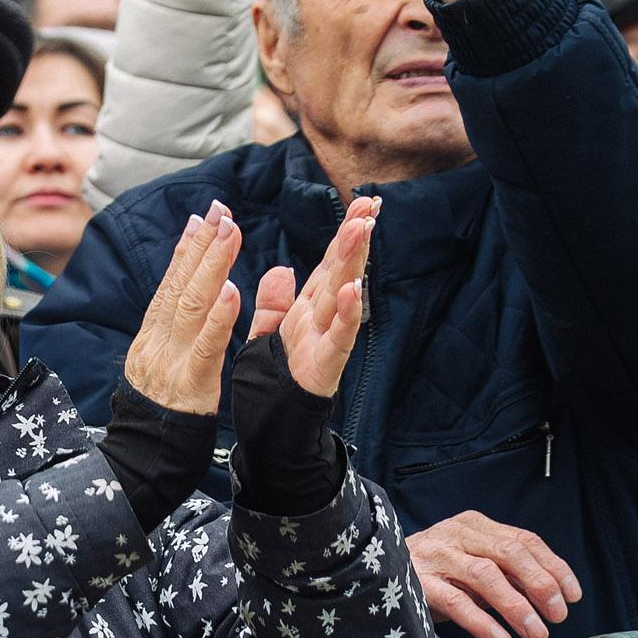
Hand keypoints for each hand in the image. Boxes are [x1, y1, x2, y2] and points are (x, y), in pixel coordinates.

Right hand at [123, 202, 246, 415]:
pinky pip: (206, 346)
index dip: (188, 247)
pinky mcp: (191, 381)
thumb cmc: (160, 405)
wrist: (143, 451)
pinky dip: (218, 317)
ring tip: (229, 233)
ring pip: (192, 305)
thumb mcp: (158, 357)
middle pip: (182, 284)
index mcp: (154, 332)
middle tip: (220, 211)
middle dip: (203, 244)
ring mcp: (172, 358)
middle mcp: (159, 338)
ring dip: (212, 265)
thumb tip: (179, 286)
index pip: (172, 282)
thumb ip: (170, 323)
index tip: (202, 216)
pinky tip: (231, 291)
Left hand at [246, 195, 376, 398]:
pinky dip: (347, 315)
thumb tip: (282, 268)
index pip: (328, 266)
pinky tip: (355, 290)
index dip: (343, 237)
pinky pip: (337, 340)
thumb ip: (274, 303)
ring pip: (342, 298)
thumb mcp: (267, 335)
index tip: (361, 205)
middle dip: (354, 239)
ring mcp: (325, 344)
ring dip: (352, 264)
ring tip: (362, 230)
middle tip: (370, 205)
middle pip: (339, 274)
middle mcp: (320, 323)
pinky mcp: (324, 369)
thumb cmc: (272, 385)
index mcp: (305, 312)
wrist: (272, 433)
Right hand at [406, 510, 581, 637]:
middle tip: (558, 615)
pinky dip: (481, 621)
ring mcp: (436, 556)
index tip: (573, 595)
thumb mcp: (473, 565)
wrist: (377, 572)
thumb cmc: (436, 573)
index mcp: (475, 525)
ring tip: (536, 633)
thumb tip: (551, 596)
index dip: (554, 567)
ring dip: (516, 606)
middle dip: (540, 585)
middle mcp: (456, 534)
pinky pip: (455, 601)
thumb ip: (506, 573)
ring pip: (485, 575)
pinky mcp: (418, 581)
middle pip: (509, 553)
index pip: (524, 541)